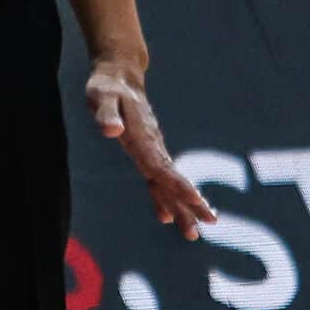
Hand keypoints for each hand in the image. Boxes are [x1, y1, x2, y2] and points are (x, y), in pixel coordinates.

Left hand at [86, 57, 215, 241]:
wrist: (120, 76)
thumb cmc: (107, 86)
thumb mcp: (101, 96)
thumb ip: (106, 114)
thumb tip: (111, 131)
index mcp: (142, 136)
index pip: (161, 164)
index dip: (176, 183)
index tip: (195, 199)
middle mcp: (151, 145)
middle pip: (171, 178)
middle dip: (188, 202)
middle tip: (208, 224)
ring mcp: (152, 148)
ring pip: (168, 181)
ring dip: (180, 206)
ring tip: (192, 232)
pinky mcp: (147, 150)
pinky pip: (158, 177)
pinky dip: (163, 196)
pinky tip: (165, 215)